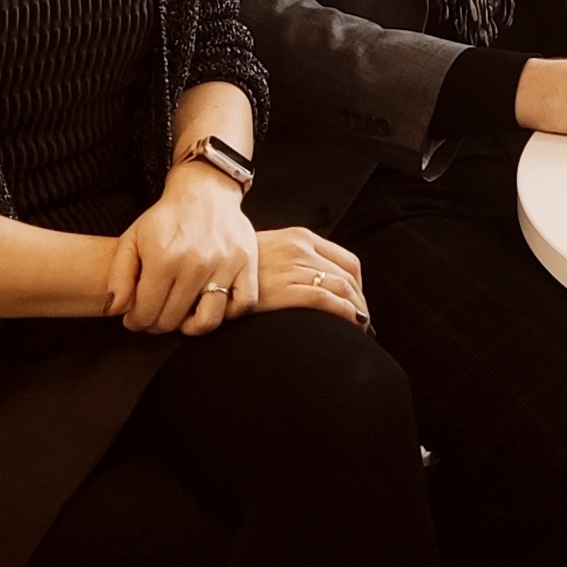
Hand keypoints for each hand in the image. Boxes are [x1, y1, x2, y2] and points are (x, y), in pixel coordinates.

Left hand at [108, 169, 255, 334]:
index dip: (136, 321)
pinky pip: (243, 304)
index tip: (135, 318)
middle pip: (173, 319)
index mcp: (163, 259)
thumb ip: (119, 275)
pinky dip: (228, 312)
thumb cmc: (167, 218)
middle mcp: (195, 265)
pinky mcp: (247, 264)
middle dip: (158, 324)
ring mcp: (225, 266)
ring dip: (192, 326)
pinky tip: (213, 304)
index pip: (146, 312)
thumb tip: (116, 309)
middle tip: (155, 316)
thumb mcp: (132, 239)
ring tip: (184, 318)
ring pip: (209, 319)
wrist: (205, 192)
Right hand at [244, 226, 371, 330]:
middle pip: (348, 277)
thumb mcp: (270, 253)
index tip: (358, 303)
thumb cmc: (234, 270)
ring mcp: (292, 267)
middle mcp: (300, 249)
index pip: (347, 262)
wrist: (204, 272)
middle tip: (362, 322)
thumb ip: (296, 262)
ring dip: (356, 311)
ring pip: (341, 289)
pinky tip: (350, 325)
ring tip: (357, 329)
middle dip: (360, 302)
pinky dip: (345, 313)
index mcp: (300, 237)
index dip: (359, 286)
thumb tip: (323, 285)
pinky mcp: (282, 288)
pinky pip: (326, 300)